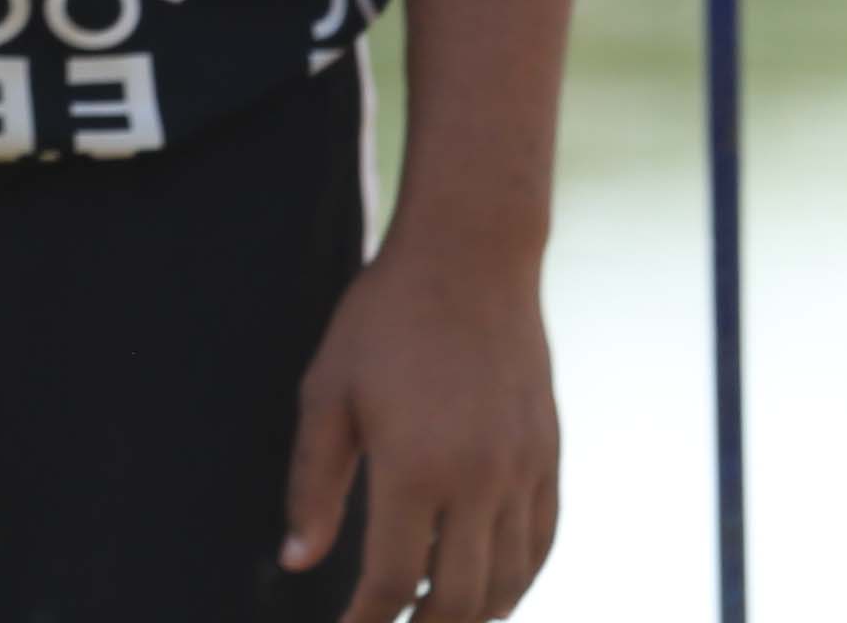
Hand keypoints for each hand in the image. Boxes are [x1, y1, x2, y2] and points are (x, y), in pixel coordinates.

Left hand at [284, 223, 558, 619]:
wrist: (470, 258)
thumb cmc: (384, 320)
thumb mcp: (327, 393)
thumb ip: (312, 484)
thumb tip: (297, 561)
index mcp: (415, 467)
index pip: (395, 579)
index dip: (367, 619)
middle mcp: (479, 480)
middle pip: (460, 598)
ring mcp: (523, 471)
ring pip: (510, 580)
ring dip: (474, 614)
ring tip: (435, 616)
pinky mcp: (548, 455)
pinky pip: (542, 541)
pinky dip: (519, 579)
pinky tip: (491, 587)